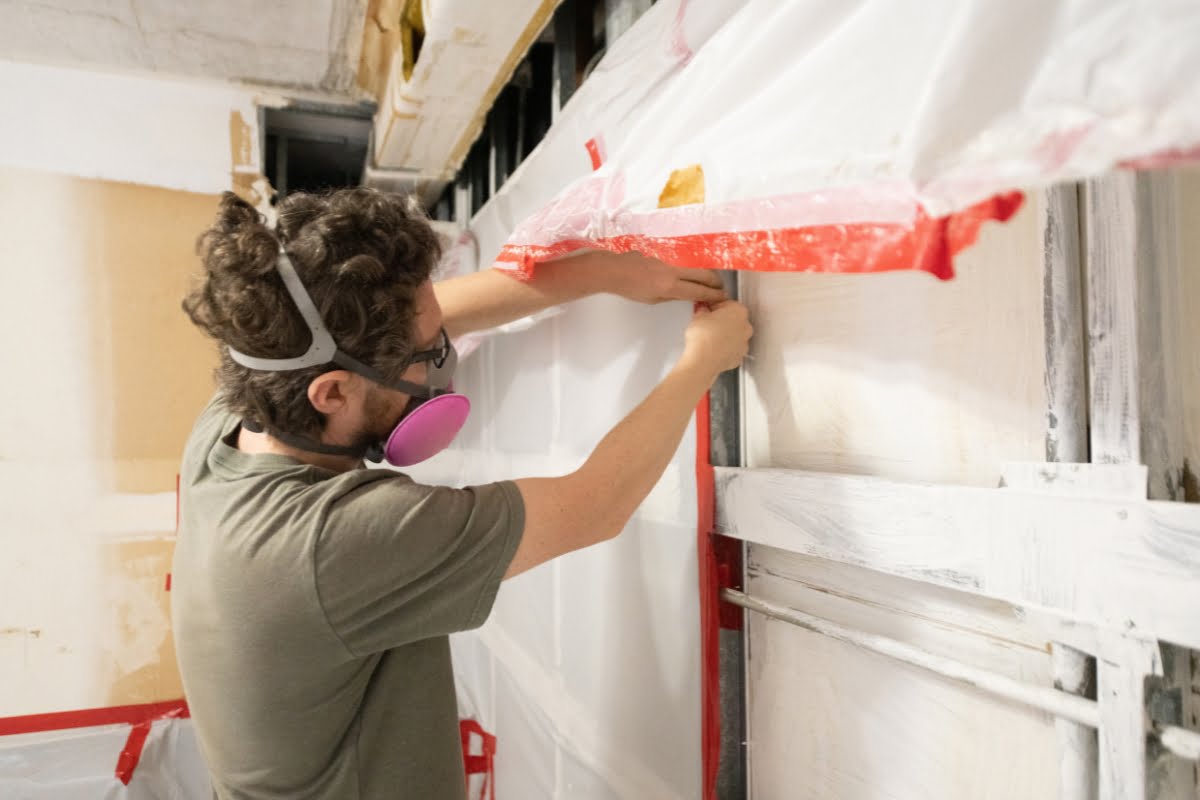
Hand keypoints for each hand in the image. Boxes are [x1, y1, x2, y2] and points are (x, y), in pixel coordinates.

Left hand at [604, 251, 727, 304]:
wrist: (612, 270)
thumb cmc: (629, 289)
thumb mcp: (651, 300)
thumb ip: (670, 296)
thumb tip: (682, 294)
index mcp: (670, 286)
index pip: (698, 291)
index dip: (713, 295)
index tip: (723, 297)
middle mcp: (672, 272)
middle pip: (702, 275)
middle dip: (715, 282)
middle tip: (721, 288)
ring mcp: (667, 262)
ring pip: (691, 269)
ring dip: (700, 276)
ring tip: (704, 284)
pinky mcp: (661, 257)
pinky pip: (676, 266)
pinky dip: (682, 273)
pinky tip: (675, 278)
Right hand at [681, 300, 752, 376]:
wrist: (703, 360)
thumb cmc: (703, 337)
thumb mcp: (698, 315)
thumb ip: (703, 310)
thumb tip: (702, 310)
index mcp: (739, 311)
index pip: (727, 304)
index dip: (714, 307)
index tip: (707, 310)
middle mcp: (746, 326)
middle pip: (734, 320)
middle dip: (722, 321)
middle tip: (707, 323)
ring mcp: (744, 343)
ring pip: (734, 336)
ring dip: (724, 336)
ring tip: (708, 338)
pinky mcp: (738, 357)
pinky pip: (732, 350)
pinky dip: (724, 349)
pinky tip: (712, 349)